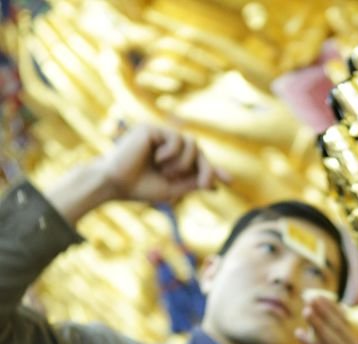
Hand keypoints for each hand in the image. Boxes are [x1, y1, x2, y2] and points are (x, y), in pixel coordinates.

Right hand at [98, 125, 227, 204]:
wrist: (115, 184)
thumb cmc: (139, 188)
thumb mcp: (173, 188)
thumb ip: (192, 183)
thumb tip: (215, 184)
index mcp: (172, 160)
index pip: (198, 162)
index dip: (214, 170)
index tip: (230, 182)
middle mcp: (168, 146)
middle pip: (198, 151)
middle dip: (206, 168)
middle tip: (205, 184)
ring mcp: (160, 135)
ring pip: (191, 144)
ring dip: (185, 163)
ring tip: (168, 173)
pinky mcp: (152, 129)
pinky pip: (176, 140)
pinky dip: (172, 154)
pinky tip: (158, 161)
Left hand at [296, 295, 357, 343]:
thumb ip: (319, 337)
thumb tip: (311, 311)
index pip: (343, 323)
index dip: (330, 308)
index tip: (316, 296)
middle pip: (340, 329)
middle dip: (324, 312)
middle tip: (310, 297)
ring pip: (334, 341)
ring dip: (319, 324)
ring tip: (305, 311)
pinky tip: (298, 333)